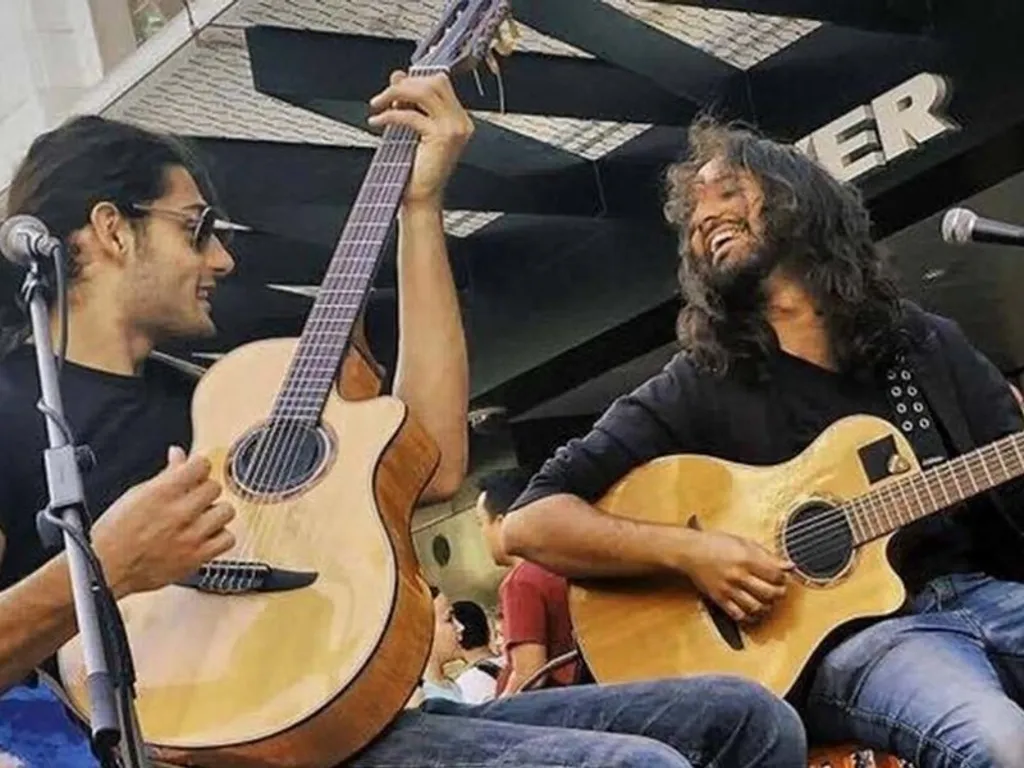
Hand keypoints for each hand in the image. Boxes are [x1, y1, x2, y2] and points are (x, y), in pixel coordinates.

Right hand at [92, 446, 235, 596]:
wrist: (105, 569)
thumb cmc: (114, 534)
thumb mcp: (136, 494)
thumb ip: (165, 474)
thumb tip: (179, 455)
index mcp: (161, 493)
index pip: (201, 465)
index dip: (198, 466)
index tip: (194, 472)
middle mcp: (178, 513)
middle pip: (214, 487)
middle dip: (204, 490)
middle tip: (192, 498)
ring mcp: (190, 536)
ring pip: (226, 511)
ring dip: (214, 513)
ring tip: (200, 518)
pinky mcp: (197, 557)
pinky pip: (228, 539)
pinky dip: (220, 537)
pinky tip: (206, 535)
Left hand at [368, 70, 473, 207]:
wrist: (421, 198)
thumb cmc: (416, 170)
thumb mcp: (410, 129)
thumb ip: (407, 101)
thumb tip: (398, 76)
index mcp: (457, 119)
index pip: (439, 83)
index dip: (413, 80)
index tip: (393, 87)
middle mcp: (460, 122)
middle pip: (435, 82)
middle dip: (404, 85)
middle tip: (383, 97)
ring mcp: (454, 129)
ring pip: (426, 91)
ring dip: (396, 93)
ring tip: (379, 105)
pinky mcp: (442, 137)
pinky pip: (412, 115)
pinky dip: (390, 115)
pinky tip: (378, 121)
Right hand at [680, 530, 791, 623]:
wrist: (689, 551)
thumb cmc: (714, 543)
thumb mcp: (743, 542)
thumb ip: (767, 555)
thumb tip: (788, 565)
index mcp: (746, 558)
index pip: (776, 574)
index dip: (784, 578)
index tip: (783, 577)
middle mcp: (738, 575)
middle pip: (769, 592)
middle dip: (779, 594)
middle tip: (779, 591)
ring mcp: (728, 588)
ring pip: (756, 606)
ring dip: (767, 607)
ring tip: (767, 602)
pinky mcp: (720, 599)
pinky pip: (739, 615)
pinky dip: (750, 617)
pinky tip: (753, 611)